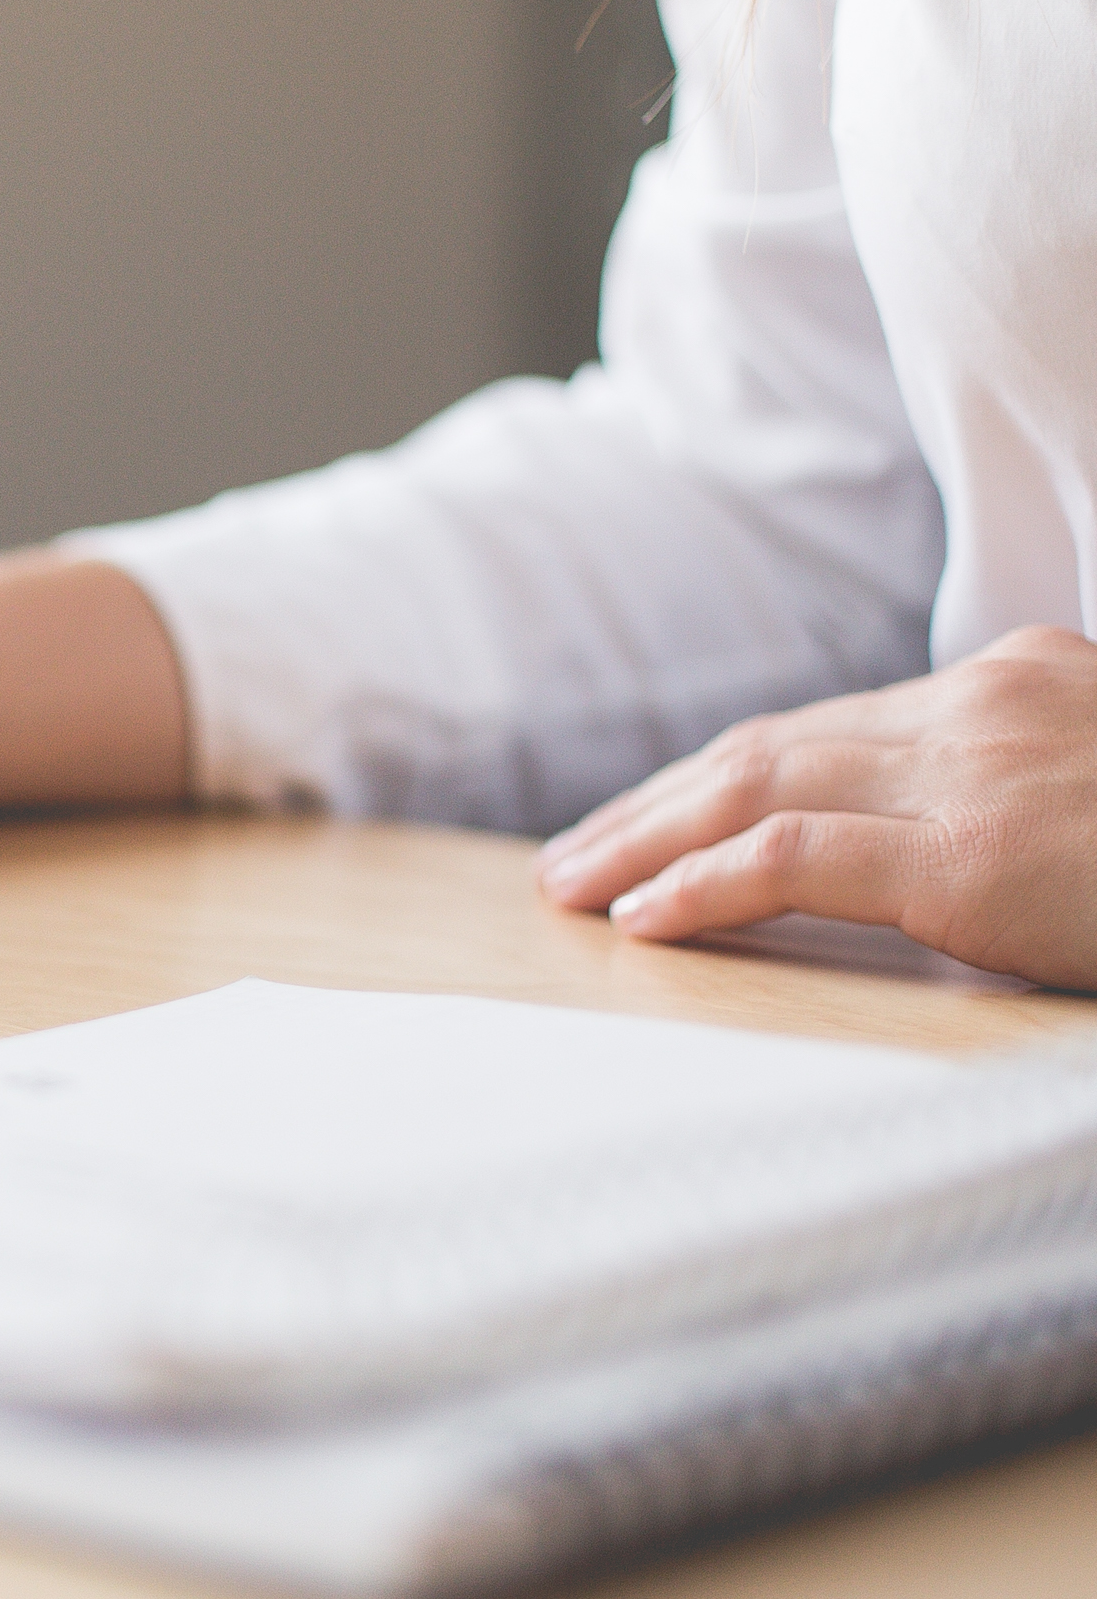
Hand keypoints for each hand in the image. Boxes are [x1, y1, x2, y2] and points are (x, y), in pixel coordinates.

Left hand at [534, 627, 1096, 987]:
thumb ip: (1025, 797)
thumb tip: (950, 851)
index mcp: (1023, 680)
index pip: (830, 727)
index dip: (722, 775)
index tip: (652, 815)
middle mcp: (986, 704)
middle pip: (771, 748)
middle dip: (658, 803)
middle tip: (573, 857)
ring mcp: (977, 771)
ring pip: (755, 790)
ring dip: (646, 842)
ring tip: (575, 888)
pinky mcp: (972, 853)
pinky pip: (789, 860)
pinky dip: (698, 885)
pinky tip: (642, 917)